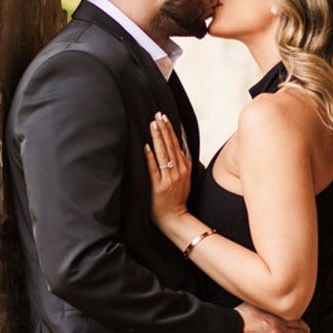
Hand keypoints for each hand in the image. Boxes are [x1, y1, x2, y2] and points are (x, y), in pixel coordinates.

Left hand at [144, 114, 192, 231]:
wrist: (175, 218)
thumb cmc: (177, 199)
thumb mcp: (185, 179)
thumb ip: (182, 164)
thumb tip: (178, 149)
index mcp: (186, 167)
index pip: (177, 143)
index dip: (171, 129)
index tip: (165, 117)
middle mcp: (179, 170)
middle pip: (171, 145)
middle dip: (164, 128)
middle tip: (158, 115)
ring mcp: (169, 178)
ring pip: (163, 154)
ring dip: (158, 138)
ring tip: (153, 124)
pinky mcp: (159, 186)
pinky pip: (154, 169)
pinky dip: (150, 157)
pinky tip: (146, 147)